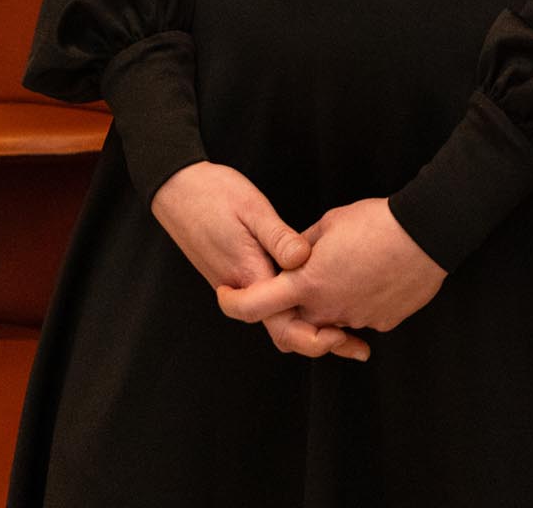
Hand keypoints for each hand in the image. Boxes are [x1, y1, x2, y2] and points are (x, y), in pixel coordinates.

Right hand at [150, 162, 368, 361]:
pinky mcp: (237, 274)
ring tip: (346, 322)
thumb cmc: (212, 193)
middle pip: (284, 330)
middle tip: (357, 344)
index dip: (316, 339)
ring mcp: (238, 284)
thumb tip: (305, 261)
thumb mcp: (251, 208)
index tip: (344, 336)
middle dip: (320, 341)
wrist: (175, 187)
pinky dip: (294, 308)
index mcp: (249, 276)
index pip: (283, 326)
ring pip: (276, 318)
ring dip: (309, 325)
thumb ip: (278, 237)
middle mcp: (243, 288)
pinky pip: (268, 302)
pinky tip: (316, 295)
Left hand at [216, 197, 446, 334]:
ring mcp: (356, 320)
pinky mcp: (382, 323)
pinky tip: (371, 276)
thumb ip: (302, 245)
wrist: (426, 234)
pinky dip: (357, 303)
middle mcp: (328, 310)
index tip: (225, 295)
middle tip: (297, 280)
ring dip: (327, 303)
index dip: (233, 304)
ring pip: (329, 322)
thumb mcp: (329, 223)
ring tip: (347, 267)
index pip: (256, 306)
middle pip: (295, 320)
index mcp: (307, 283)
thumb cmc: (375, 222)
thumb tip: (293, 255)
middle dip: (290, 305)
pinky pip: (359, 319)